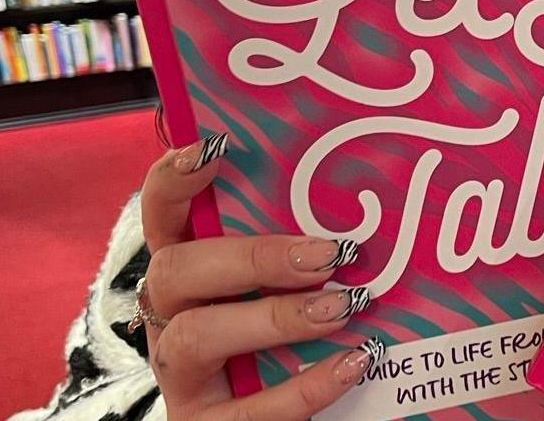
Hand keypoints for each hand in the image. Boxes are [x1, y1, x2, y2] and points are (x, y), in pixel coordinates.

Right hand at [140, 132, 379, 419]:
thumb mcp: (295, 285)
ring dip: (273, 317)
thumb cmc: (299, 337)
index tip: (216, 149)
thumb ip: (309, 247)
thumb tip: (381, 194)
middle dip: (252, 257)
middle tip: (328, 254)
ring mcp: (182, 378)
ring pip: (194, 337)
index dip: (174, 181)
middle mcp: (173, 318)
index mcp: (190, 273)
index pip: (162, 216)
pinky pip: (243, 414)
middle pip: (175, 272)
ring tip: (342, 308)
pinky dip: (303, 388)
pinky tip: (356, 361)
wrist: (278, 420)